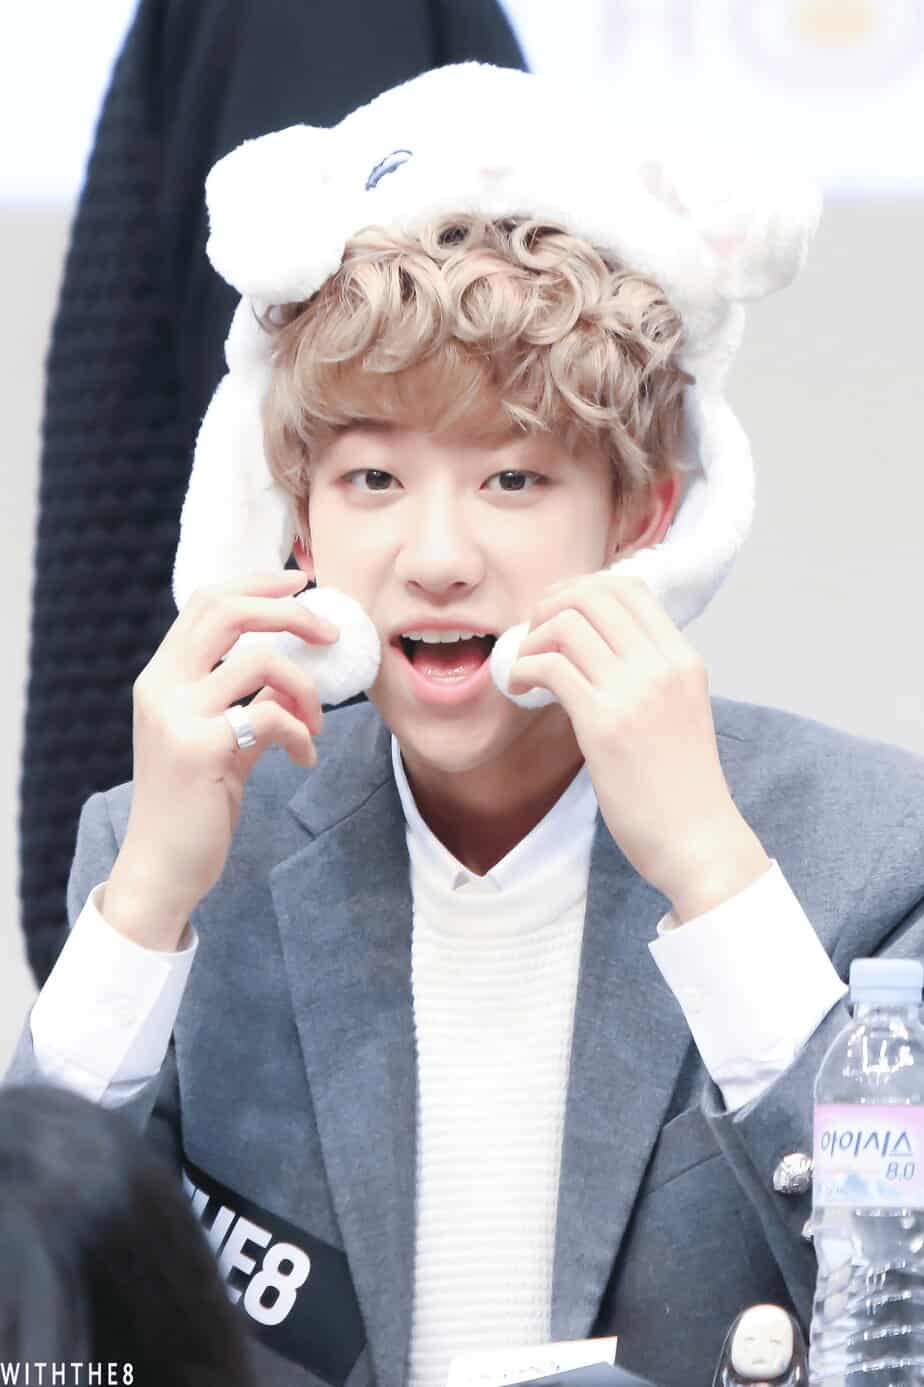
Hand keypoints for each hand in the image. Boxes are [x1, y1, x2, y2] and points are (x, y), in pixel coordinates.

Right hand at [105, 570, 338, 947]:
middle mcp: (161, 687)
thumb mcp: (219, 738)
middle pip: (229, 611)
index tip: (301, 581)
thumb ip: (246, 700)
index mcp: (161, 676)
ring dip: (306, 687)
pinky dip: (302, 733)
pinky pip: (272, 716)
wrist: (163, 866)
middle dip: (291, 612)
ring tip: (316, 723)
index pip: (207, 602)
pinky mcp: (201, 749)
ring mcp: (177, 716)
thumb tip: (297, 669)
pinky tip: (305, 759)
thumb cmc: (194, 802)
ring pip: (260, 661)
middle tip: (332, 632)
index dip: (258, 583)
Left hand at [508, 574, 769, 920]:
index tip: (557, 614)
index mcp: (683, 658)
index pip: (628, 588)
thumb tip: (593, 647)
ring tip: (524, 669)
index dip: (581, 589)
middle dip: (550, 605)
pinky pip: (551, 668)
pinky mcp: (605, 724)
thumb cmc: (679, 785)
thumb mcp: (677, 710)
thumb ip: (647, 674)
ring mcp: (636, 692)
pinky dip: (524, 669)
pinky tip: (520, 689)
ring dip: (532, 639)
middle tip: (532, 636)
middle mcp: (663, 665)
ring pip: (567, 625)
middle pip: (593, 594)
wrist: (697, 840)